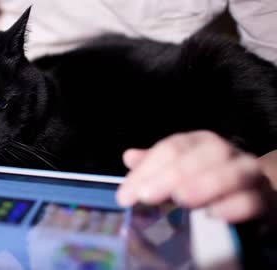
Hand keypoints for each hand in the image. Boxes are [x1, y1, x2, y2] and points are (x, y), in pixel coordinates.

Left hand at [116, 130, 270, 222]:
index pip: (170, 149)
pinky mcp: (263, 198)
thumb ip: (154, 164)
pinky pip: (252, 199)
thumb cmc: (207, 179)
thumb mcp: (179, 169)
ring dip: (203, 184)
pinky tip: (215, 214)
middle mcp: (223, 152)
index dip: (145, 171)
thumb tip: (129, 157)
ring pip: (229, 172)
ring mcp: (246, 173)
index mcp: (197, 142)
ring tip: (180, 198)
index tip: (126, 196)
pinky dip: (234, 206)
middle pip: (197, 156)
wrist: (253, 192)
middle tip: (146, 196)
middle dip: (168, 175)